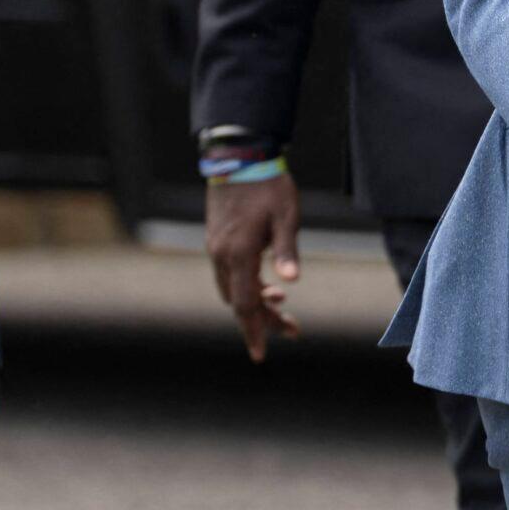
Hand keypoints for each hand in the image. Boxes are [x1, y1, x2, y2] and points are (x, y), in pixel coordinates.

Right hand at [206, 171, 302, 361]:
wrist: (238, 155)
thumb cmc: (268, 184)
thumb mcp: (286, 215)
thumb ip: (287, 250)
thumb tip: (291, 282)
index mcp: (239, 253)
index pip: (246, 304)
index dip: (255, 330)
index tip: (261, 354)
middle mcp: (222, 254)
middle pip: (239, 301)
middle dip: (262, 321)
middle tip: (292, 329)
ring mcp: (216, 247)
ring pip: (231, 289)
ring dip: (254, 304)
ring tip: (282, 309)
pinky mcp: (217, 239)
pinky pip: (228, 274)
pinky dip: (246, 286)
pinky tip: (267, 284)